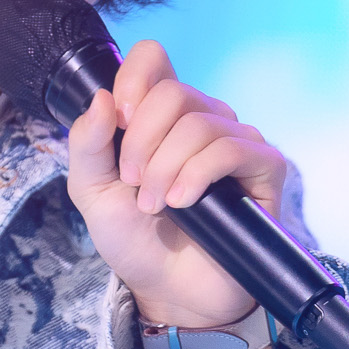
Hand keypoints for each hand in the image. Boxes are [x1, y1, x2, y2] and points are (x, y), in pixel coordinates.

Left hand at [66, 37, 287, 327]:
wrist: (168, 291)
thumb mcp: (92, 192)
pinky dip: (198, 174)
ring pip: (199, 124)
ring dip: (166, 168)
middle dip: (141, 142)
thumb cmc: (135, 239)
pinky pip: (232, 148)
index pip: (153, 58)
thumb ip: (86, 145)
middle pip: (173, 94)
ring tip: (156, 205)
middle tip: (133, 183)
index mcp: (159, 116)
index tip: (117, 121)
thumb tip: (101, 97)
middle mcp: (201, 120)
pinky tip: (184, 203)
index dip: (132, 79)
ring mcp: (235, 142)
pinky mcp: (263, 169)